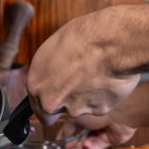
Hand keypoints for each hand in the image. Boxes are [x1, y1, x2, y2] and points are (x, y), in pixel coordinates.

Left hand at [25, 8, 139, 123]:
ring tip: (96, 74)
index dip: (47, 98)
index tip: (55, 95)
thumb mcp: (53, 48)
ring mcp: (74, 109)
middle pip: (53, 112)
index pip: (35, 103)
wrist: (112, 43)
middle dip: (63, 103)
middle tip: (78, 85)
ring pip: (78, 109)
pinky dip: (102, 97)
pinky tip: (107, 79)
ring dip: (85, 98)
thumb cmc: (83, 36)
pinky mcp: (96, 111)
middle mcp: (51, 100)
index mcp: (36, 82)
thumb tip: (52, 73)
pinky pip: (98, 106)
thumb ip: (49, 70)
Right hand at [59, 114, 137, 148]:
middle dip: (72, 145)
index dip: (64, 134)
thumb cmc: (94, 109)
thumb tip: (62, 137)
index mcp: (81, 113)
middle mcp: (91, 121)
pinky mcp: (110, 138)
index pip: (70, 125)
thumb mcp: (75, 117)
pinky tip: (87, 146)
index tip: (57, 143)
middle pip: (79, 136)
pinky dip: (92, 146)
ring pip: (88, 142)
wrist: (120, 111)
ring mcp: (101, 130)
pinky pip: (99, 144)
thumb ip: (68, 128)